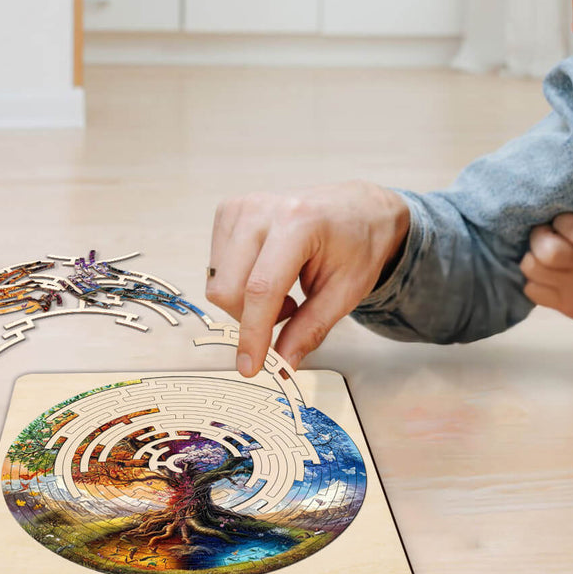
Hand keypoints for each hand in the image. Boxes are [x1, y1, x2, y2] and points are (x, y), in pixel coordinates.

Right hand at [207, 181, 410, 374]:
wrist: (354, 208)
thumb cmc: (356, 243)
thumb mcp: (346, 292)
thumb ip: (311, 329)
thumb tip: (281, 362)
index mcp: (298, 223)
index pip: (261, 288)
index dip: (253, 333)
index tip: (251, 367)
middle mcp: (261, 209)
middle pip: (229, 288)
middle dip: (252, 318)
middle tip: (290, 311)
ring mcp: (240, 207)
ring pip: (218, 281)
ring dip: (245, 301)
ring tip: (282, 289)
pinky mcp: (228, 211)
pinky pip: (216, 267)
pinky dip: (238, 282)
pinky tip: (266, 273)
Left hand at [521, 213, 572, 347]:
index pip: (567, 223)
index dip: (560, 220)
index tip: (564, 221)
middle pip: (545, 248)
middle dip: (539, 237)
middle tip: (547, 236)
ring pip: (532, 268)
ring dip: (533, 258)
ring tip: (543, 256)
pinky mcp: (569, 307)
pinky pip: (533, 291)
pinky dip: (534, 282)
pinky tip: (546, 277)